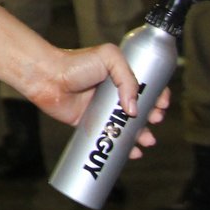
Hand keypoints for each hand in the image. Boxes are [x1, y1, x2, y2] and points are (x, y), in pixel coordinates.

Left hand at [31, 44, 170, 158]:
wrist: (47, 76)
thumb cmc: (74, 62)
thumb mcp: (108, 58)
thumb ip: (128, 79)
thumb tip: (134, 109)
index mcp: (119, 75)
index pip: (146, 87)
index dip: (157, 96)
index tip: (161, 104)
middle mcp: (112, 92)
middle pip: (141, 108)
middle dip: (153, 117)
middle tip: (154, 119)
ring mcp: (101, 108)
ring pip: (128, 126)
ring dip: (142, 135)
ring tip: (147, 140)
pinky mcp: (89, 122)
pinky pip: (109, 136)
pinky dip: (123, 146)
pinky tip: (132, 151)